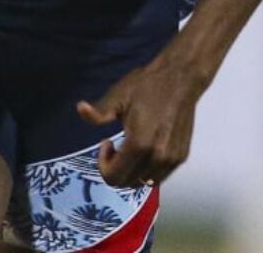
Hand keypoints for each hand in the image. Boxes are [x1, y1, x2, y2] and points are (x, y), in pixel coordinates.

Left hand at [76, 54, 205, 187]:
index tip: (106, 143)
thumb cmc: (146, 86)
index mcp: (139, 143)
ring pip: (143, 182)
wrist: (180, 79)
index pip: (114, 177)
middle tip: (116, 146)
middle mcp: (157, 157)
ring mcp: (171, 159)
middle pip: (128, 183)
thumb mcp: (118, 96)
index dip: (103, 165)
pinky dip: (146, 169)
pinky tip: (144, 149)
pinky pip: (158, 176)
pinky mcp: (181, 157)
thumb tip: (80, 109)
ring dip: (132, 171)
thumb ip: (99, 112)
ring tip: (130, 148)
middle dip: (116, 168)